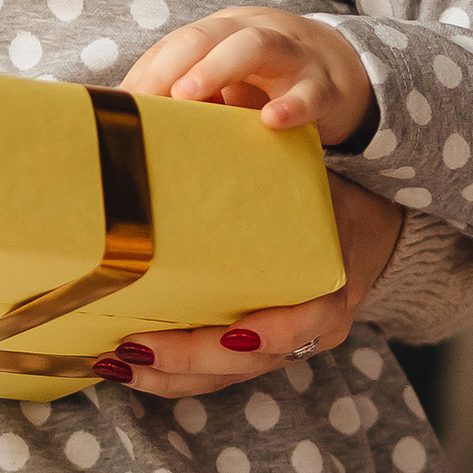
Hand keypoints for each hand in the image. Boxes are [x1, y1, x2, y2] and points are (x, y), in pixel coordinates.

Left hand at [94, 175, 404, 401]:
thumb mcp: (306, 176)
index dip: (269, 332)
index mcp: (329, 285)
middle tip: (135, 344)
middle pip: (248, 362)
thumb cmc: (322, 200)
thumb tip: (214, 94)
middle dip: (190, 360)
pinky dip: (170, 376)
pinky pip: (212, 378)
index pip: (304, 322)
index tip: (232, 329)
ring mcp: (279, 349)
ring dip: (168, 375)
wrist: (356, 235)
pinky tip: (126, 366)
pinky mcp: (251, 357)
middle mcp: (308, 329)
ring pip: (223, 378)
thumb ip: (263, 154)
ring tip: (115, 361)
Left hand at [121, 4, 377, 146]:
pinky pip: (309, 92)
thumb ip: (187, 95)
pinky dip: (290, 105)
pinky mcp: (324, 86)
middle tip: (145, 96)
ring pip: (255, 46)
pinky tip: (271, 120)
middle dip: (172, 62)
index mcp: (224, 31)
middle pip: (208, 34)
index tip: (120, 104)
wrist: (344, 74)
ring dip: (216, 67)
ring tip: (187, 95)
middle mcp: (254, 33)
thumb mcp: (227, 82)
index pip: (179, 42)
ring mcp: (291, 56)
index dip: (148, 70)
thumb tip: (129, 119)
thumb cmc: (268, 82)